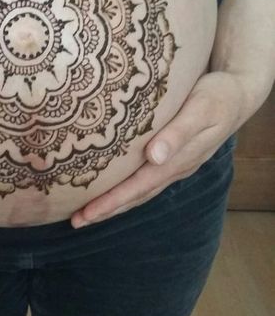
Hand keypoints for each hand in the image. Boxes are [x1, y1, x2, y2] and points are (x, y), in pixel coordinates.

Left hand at [70, 71, 252, 228]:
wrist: (238, 94)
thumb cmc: (217, 97)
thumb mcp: (202, 109)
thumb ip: (179, 133)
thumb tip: (154, 157)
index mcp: (179, 160)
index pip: (138, 187)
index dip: (111, 202)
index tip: (87, 214)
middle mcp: (174, 168)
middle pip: (136, 195)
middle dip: (106, 210)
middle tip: (76, 221)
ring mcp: (173, 164)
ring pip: (139, 190)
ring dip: (114, 203)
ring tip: (87, 213)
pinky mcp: (171, 156)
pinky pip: (144, 178)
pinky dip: (126, 189)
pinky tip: (112, 188)